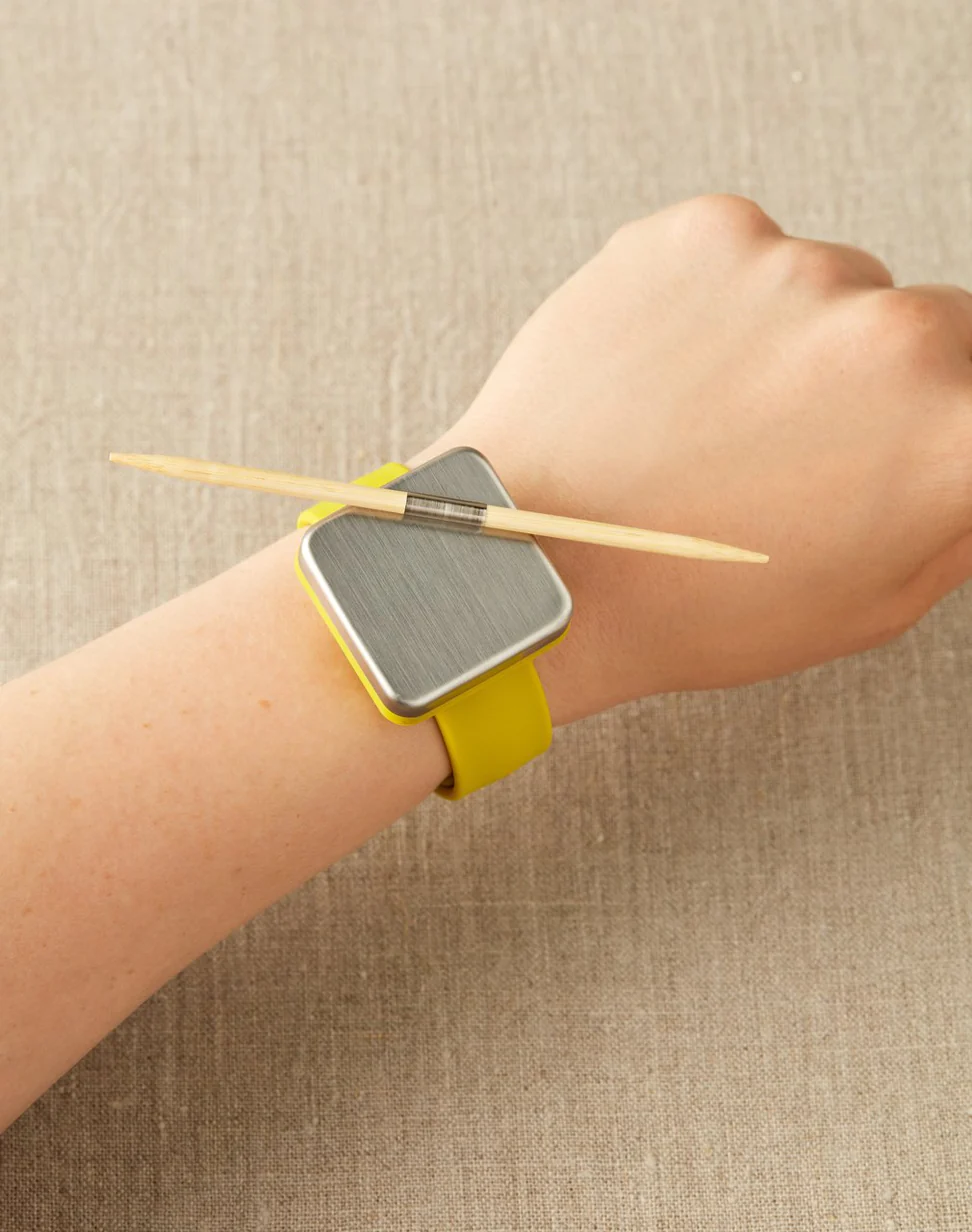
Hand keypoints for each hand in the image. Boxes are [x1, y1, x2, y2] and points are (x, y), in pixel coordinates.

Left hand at [414, 195, 971, 723]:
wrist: (541, 564)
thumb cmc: (690, 603)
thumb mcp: (868, 605)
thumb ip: (957, 513)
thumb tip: (967, 448)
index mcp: (952, 435)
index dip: (946, 422)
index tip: (897, 442)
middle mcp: (889, 335)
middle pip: (929, 327)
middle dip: (881, 381)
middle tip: (796, 443)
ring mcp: (790, 269)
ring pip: (830, 287)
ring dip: (795, 337)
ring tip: (709, 419)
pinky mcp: (702, 235)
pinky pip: (743, 258)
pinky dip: (718, 305)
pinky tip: (668, 379)